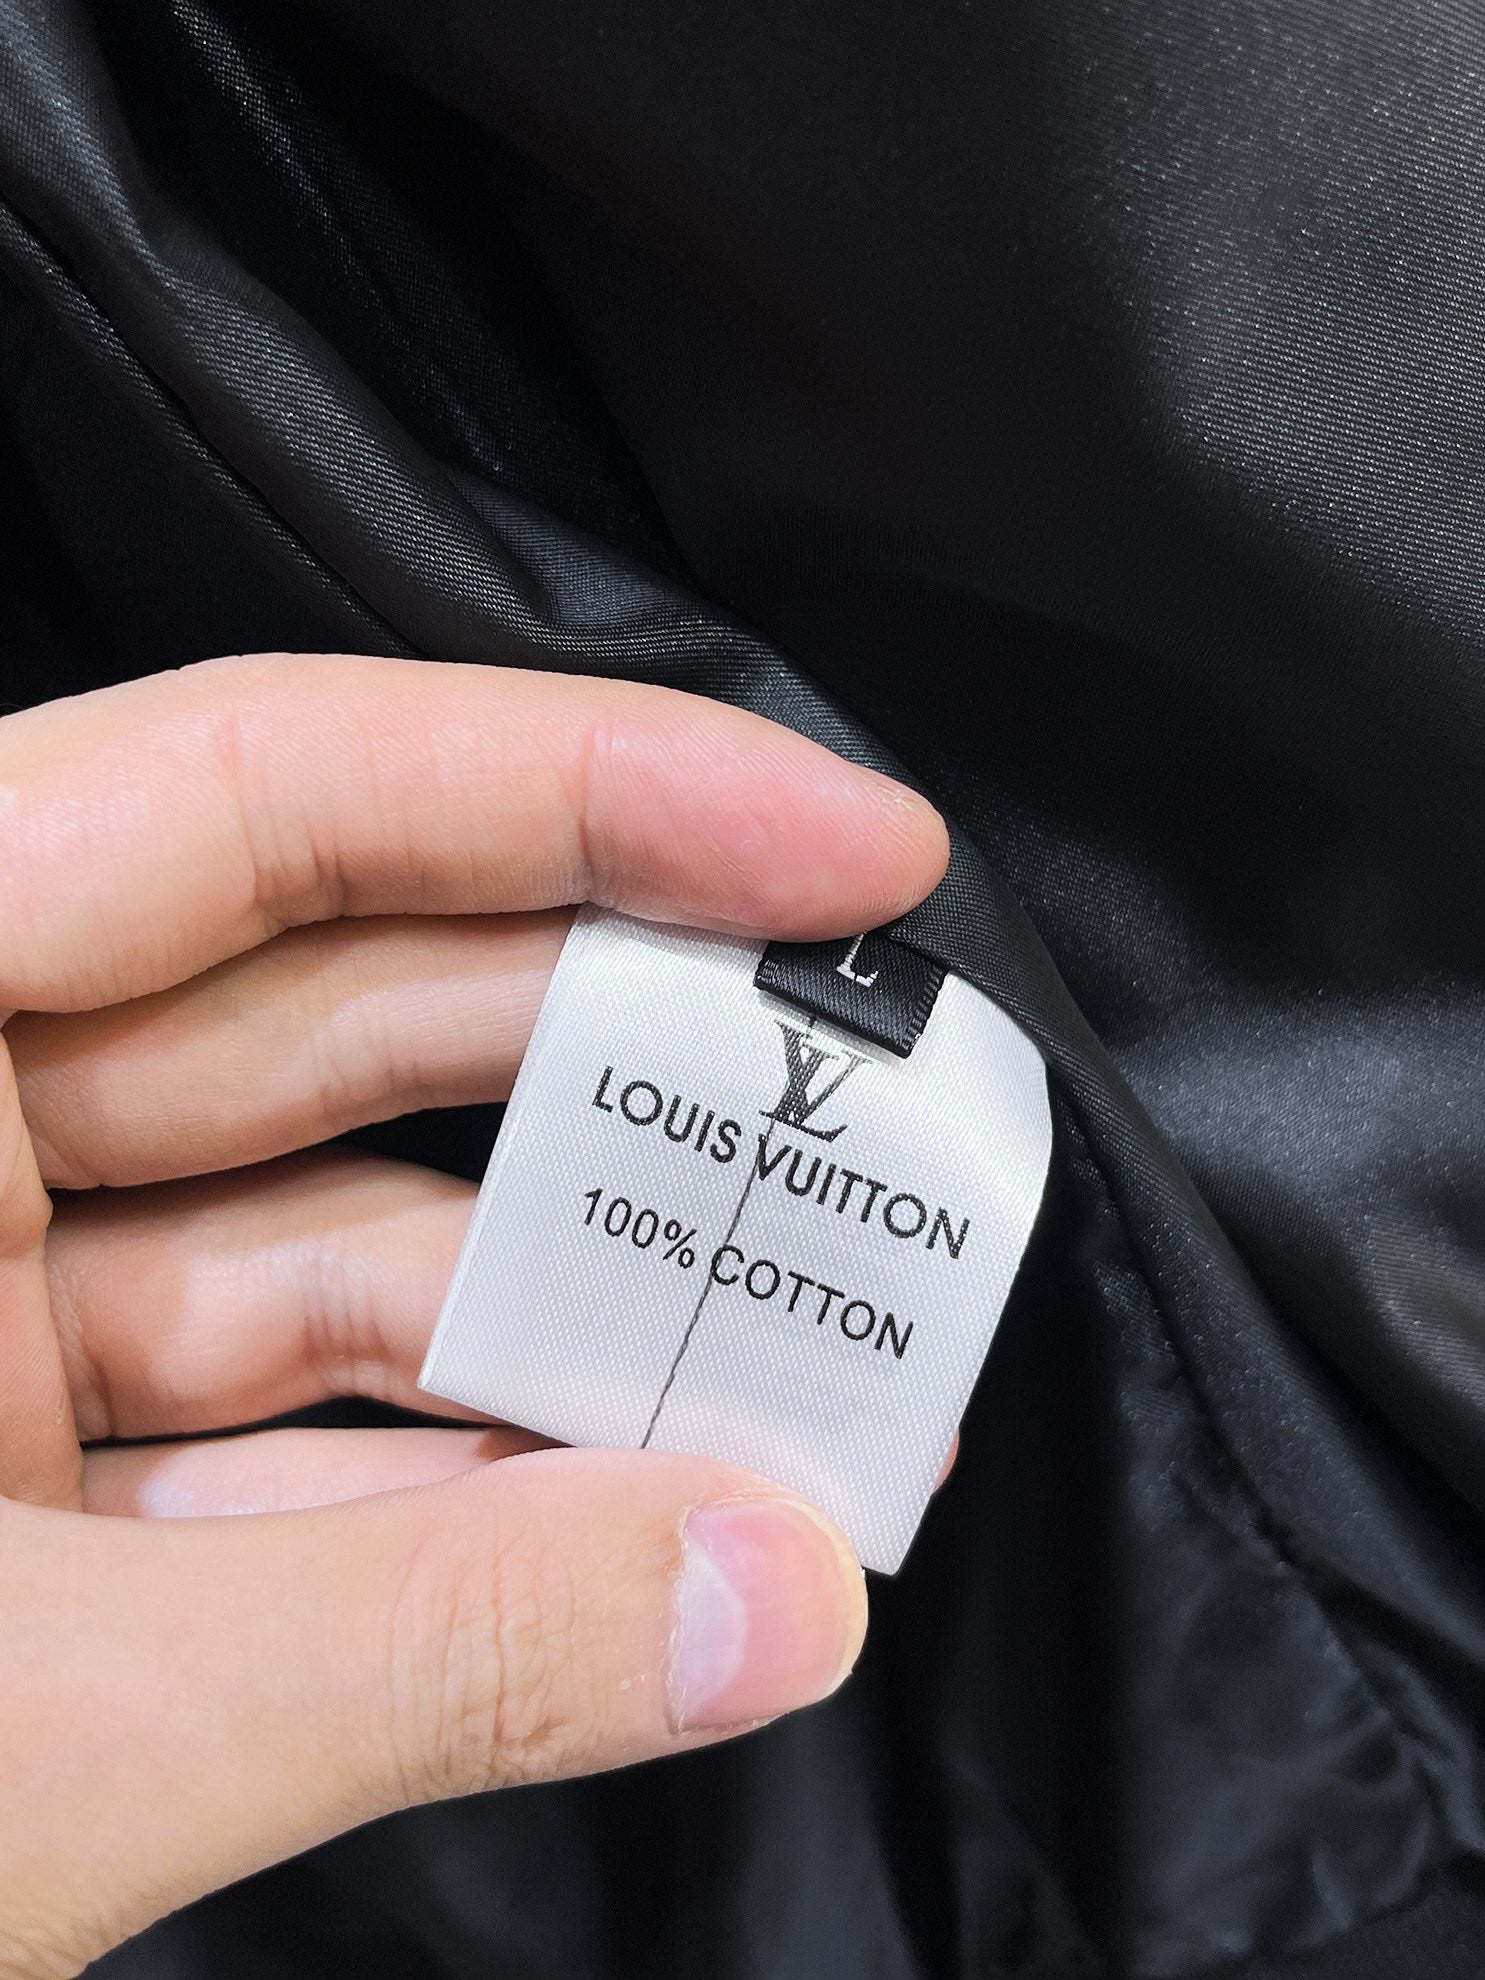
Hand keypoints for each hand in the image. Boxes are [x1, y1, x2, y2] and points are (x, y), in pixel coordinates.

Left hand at [0, 654, 947, 1976]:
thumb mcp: (16, 1745)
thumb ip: (430, 1642)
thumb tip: (776, 1590)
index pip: (266, 795)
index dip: (589, 786)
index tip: (839, 843)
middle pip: (336, 987)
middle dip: (625, 1052)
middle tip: (860, 1093)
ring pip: (325, 1212)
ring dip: (567, 1293)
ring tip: (791, 1342)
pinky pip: (271, 1398)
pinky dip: (451, 1449)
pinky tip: (618, 1492)